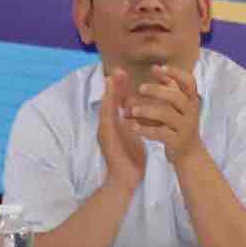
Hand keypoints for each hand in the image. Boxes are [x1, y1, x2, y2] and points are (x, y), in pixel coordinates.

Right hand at [99, 68, 149, 187]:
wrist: (125, 178)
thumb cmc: (131, 157)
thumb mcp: (134, 134)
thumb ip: (135, 121)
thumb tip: (140, 109)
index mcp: (116, 124)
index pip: (117, 102)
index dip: (120, 87)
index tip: (124, 72)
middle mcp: (108, 126)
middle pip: (109, 102)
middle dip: (113, 85)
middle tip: (117, 69)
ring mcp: (105, 132)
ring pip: (105, 108)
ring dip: (108, 93)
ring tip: (112, 77)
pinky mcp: (106, 139)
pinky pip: (106, 121)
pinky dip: (108, 109)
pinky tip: (110, 99)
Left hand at [128, 65, 204, 162]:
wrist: (189, 153)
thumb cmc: (179, 125)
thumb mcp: (178, 106)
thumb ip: (170, 88)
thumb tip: (156, 68)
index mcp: (191, 100)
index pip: (188, 81)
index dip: (174, 73)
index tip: (156, 68)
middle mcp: (191, 111)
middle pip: (175, 96)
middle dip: (157, 90)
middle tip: (140, 88)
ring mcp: (185, 126)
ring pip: (167, 114)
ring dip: (148, 110)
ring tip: (132, 110)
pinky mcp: (177, 141)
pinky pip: (160, 133)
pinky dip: (145, 130)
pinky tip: (132, 128)